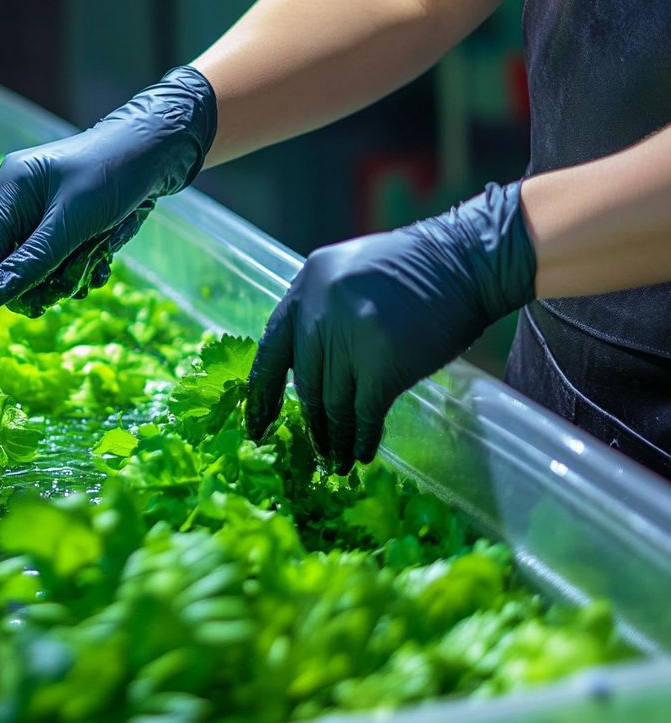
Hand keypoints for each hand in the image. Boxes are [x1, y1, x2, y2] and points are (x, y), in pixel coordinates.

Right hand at [0, 66, 215, 323]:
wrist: (158, 152)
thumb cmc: (112, 176)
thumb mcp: (72, 222)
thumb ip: (34, 260)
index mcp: (12, 188)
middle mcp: (23, 201)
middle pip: (13, 263)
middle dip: (39, 282)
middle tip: (60, 293)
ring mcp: (46, 213)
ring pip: (41, 267)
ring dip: (66, 276)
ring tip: (91, 266)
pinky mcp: (69, 224)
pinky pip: (63, 260)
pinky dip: (81, 268)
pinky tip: (100, 262)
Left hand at [245, 182, 535, 469]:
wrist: (467, 261)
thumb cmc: (414, 274)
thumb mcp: (349, 276)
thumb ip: (320, 313)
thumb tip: (303, 372)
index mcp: (306, 284)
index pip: (272, 348)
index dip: (262, 391)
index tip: (255, 422)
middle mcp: (320, 306)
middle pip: (306, 381)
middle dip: (311, 422)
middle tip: (314, 450)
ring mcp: (350, 333)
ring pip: (333, 401)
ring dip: (336, 437)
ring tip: (337, 461)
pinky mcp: (382, 359)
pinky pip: (364, 411)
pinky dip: (362, 437)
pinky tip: (363, 452)